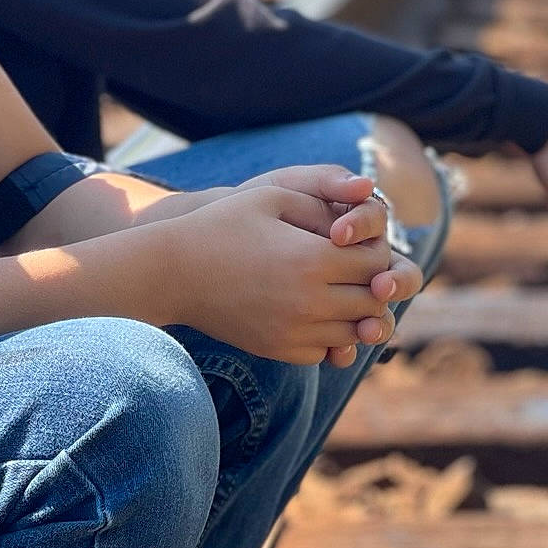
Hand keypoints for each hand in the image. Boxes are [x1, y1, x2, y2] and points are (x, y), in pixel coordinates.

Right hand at [162, 182, 402, 365]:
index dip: (374, 251)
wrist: (172, 272)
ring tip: (338, 290)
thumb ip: (320, 204)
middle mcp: (309, 301)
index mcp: (313, 259)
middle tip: (354, 268)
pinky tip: (313, 313)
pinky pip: (323, 351)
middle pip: (371, 301)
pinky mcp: (278, 349)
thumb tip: (358, 219)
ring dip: (353, 313)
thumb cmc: (222, 225)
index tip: (358, 243)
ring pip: (352, 331)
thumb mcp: (271, 196)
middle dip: (371, 284)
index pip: (375, 263)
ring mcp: (294, 331)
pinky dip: (328, 335)